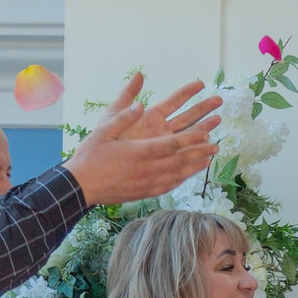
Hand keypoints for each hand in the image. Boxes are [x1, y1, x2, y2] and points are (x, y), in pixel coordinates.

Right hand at [63, 74, 222, 205]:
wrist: (81, 186)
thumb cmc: (90, 155)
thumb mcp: (103, 130)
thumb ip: (123, 116)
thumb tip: (141, 104)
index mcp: (140, 151)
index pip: (173, 144)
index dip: (193, 139)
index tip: (207, 134)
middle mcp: (148, 168)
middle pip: (181, 160)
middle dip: (200, 152)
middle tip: (216, 146)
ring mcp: (148, 182)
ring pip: (178, 174)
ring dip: (195, 166)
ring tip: (209, 160)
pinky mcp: (145, 193)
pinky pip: (169, 186)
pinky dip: (182, 179)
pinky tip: (189, 175)